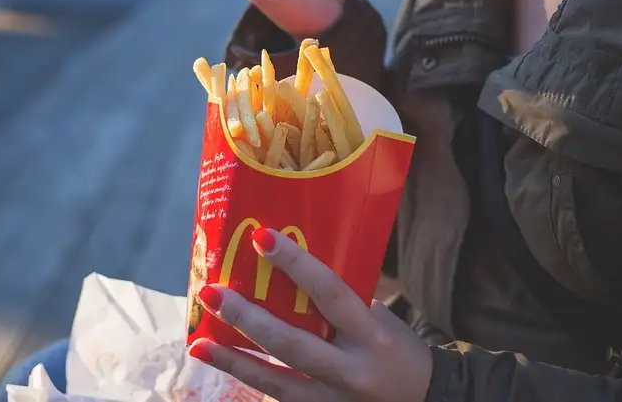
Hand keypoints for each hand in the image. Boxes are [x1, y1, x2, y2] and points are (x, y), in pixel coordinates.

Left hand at [189, 229, 432, 401]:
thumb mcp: (379, 319)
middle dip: (247, 318)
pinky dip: (250, 381)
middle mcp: (351, 371)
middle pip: (291, 344)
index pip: (330, 293)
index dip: (296, 265)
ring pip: (275, 382)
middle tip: (212, 293)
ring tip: (198, 344)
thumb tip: (293, 272)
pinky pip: (279, 398)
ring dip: (233, 361)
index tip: (262, 238)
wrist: (423, 401)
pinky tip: (223, 365)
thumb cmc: (398, 348)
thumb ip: (341, 302)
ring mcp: (334, 401)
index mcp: (371, 335)